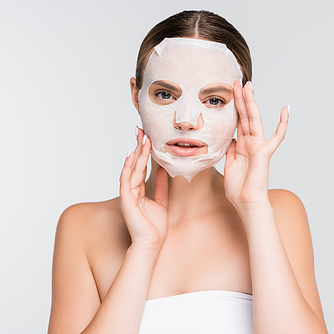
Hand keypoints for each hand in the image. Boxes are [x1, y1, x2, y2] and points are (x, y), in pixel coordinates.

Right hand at [119, 128, 168, 246]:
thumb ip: (161, 185)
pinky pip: (126, 179)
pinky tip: (132, 155)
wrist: (151, 243)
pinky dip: (128, 166)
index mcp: (139, 189)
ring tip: (141, 137)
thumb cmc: (155, 226)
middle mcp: (131, 189)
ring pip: (132, 168)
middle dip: (139, 146)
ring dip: (136, 152)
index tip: (147, 135)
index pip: (141, 166)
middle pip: (135, 163)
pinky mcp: (126, 199)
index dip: (144, 151)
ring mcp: (127, 193)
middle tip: (142, 129)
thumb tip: (164, 169)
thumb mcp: (162, 200)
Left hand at [224, 81, 288, 207]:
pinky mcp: (265, 152)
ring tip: (248, 86)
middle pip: (245, 116)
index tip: (229, 92)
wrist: (246, 202)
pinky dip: (282, 124)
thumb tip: (228, 136)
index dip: (234, 107)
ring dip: (251, 103)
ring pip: (255, 120)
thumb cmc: (238, 188)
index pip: (237, 121)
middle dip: (240, 98)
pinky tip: (286, 109)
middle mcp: (251, 142)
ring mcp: (259, 146)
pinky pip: (277, 136)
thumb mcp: (227, 163)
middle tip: (236, 81)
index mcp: (241, 145)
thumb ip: (229, 148)